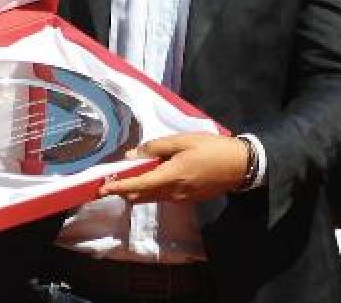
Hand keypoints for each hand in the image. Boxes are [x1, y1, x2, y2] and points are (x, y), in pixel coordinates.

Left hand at [98, 133, 249, 203]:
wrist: (240, 166)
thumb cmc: (213, 149)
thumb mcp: (185, 140)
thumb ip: (157, 147)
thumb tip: (133, 155)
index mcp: (171, 176)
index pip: (137, 185)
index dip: (117, 187)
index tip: (101, 188)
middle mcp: (173, 192)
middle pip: (140, 196)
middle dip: (123, 190)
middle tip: (110, 178)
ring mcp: (180, 198)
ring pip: (150, 198)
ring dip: (136, 190)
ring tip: (129, 175)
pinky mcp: (187, 199)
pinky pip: (162, 196)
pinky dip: (151, 189)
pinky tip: (152, 175)